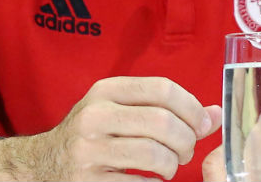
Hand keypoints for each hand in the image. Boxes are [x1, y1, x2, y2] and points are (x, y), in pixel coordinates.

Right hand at [8, 77, 221, 180]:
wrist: (43, 164)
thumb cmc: (91, 134)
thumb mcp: (120, 111)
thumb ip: (166, 110)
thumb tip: (216, 114)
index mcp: (104, 91)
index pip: (161, 88)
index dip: (191, 107)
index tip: (200, 123)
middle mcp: (94, 116)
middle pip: (163, 123)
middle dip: (186, 141)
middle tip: (184, 151)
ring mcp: (89, 150)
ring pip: (156, 155)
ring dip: (173, 166)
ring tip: (168, 167)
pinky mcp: (90, 180)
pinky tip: (148, 178)